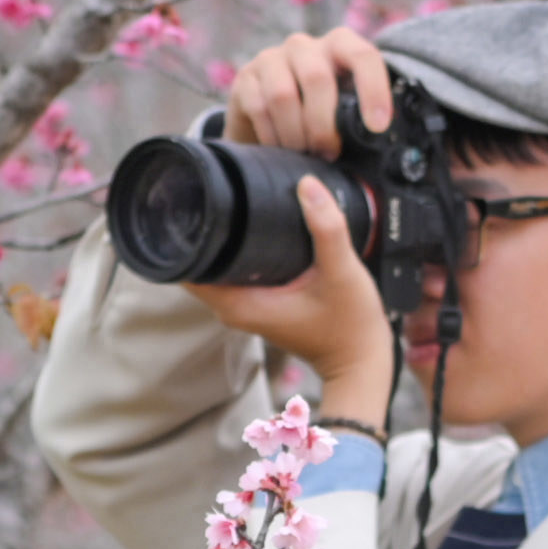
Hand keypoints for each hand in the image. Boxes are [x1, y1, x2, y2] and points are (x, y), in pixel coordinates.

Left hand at [185, 176, 393, 423]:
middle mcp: (234, 309)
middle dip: (203, 229)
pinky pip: (235, 273)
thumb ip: (326, 228)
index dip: (186, 234)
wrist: (361, 363)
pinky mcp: (258, 305)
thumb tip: (307, 186)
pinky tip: (252, 230)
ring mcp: (245, 308)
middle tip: (216, 192)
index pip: (188, 268)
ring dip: (220, 239)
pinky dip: (238, 252)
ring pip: (216, 266)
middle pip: (198, 262)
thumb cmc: (351, 327)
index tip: (194, 202)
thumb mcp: (341, 272)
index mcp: (240, 304)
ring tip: (232, 204)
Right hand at [221, 23, 394, 153]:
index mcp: (339, 46)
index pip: (363, 55)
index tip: (377, 126)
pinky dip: (273, 136)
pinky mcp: (245, 78)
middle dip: (324, 124)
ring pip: (283, 95)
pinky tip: (280, 150)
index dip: (373, 89)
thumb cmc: (314, 118)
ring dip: (296, 134)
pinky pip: (259, 107)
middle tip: (329, 153)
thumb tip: (379, 141)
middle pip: (317, 78)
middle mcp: (304, 45)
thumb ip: (358, 116)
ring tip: (304, 154)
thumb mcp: (342, 111)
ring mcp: (271, 59)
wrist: (265, 122)